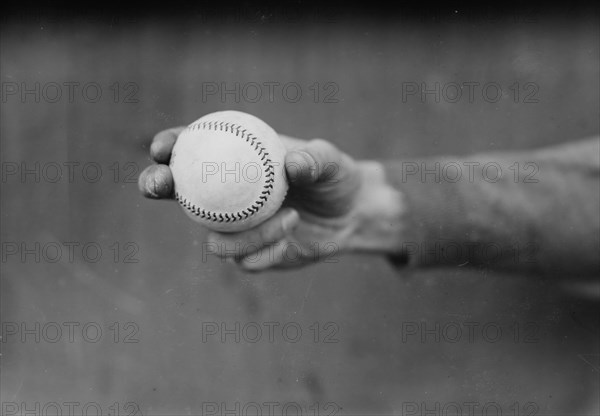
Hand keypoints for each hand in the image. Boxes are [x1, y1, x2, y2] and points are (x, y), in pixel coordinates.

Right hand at [139, 127, 404, 270]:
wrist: (351, 216)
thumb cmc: (335, 177)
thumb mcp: (331, 162)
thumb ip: (314, 160)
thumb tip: (292, 164)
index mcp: (238, 161)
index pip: (193, 149)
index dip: (169, 146)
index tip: (162, 148)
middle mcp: (227, 195)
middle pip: (178, 191)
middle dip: (155, 184)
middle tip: (160, 186)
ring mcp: (235, 227)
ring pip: (214, 239)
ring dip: (247, 235)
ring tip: (290, 217)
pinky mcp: (251, 255)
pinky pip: (243, 262)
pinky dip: (265, 253)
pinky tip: (289, 240)